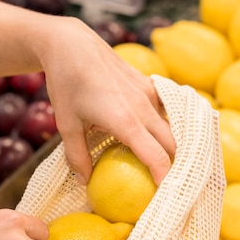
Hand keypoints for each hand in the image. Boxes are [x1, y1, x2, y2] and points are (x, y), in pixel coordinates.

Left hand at [39, 18, 175, 184]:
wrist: (72, 44)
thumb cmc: (66, 84)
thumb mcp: (66, 124)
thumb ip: (77, 156)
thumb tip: (84, 181)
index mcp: (124, 120)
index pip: (155, 156)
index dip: (164, 178)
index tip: (164, 196)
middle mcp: (143, 107)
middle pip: (171, 144)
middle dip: (174, 167)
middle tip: (165, 187)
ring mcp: (148, 93)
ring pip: (170, 127)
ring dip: (169, 147)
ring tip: (162, 165)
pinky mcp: (148, 83)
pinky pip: (163, 111)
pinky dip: (162, 128)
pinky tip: (152, 138)